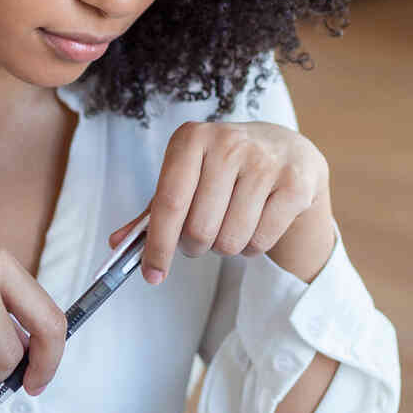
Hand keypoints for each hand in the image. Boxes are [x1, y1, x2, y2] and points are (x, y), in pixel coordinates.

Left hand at [109, 121, 335, 285]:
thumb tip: (117, 244)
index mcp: (192, 138)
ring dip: (226, 247)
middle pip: (200, 229)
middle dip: (196, 246)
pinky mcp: (295, 184)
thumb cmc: (225, 170)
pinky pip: (260, 240)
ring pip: (231, 240)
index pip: (169, 202)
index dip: (158, 246)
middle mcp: (228, 143)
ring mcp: (265, 161)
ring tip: (231, 226)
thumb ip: (154, 211)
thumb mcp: (188, 178)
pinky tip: (255, 224)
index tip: (152, 275)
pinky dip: (252, 247)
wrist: (287, 150)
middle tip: (202, 238)